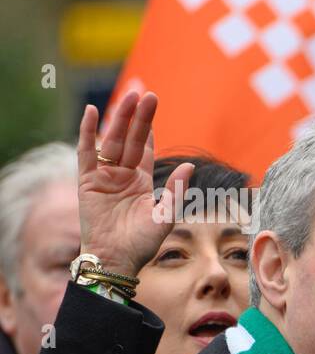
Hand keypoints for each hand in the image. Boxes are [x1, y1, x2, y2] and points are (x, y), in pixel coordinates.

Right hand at [76, 91, 192, 278]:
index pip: (144, 147)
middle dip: (137, 116)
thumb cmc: (142, 243)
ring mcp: (104, 176)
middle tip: (146, 93)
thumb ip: (176, 191)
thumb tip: (190, 167)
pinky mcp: (87, 181)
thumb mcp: (165, 216)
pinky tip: (94, 113)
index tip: (154, 104)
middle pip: (129, 139)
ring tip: (128, 97)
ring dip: (119, 119)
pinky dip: (88, 133)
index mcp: (141, 181)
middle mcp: (122, 175)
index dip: (148, 126)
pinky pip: (86, 152)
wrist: (117, 259)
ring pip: (111, 141)